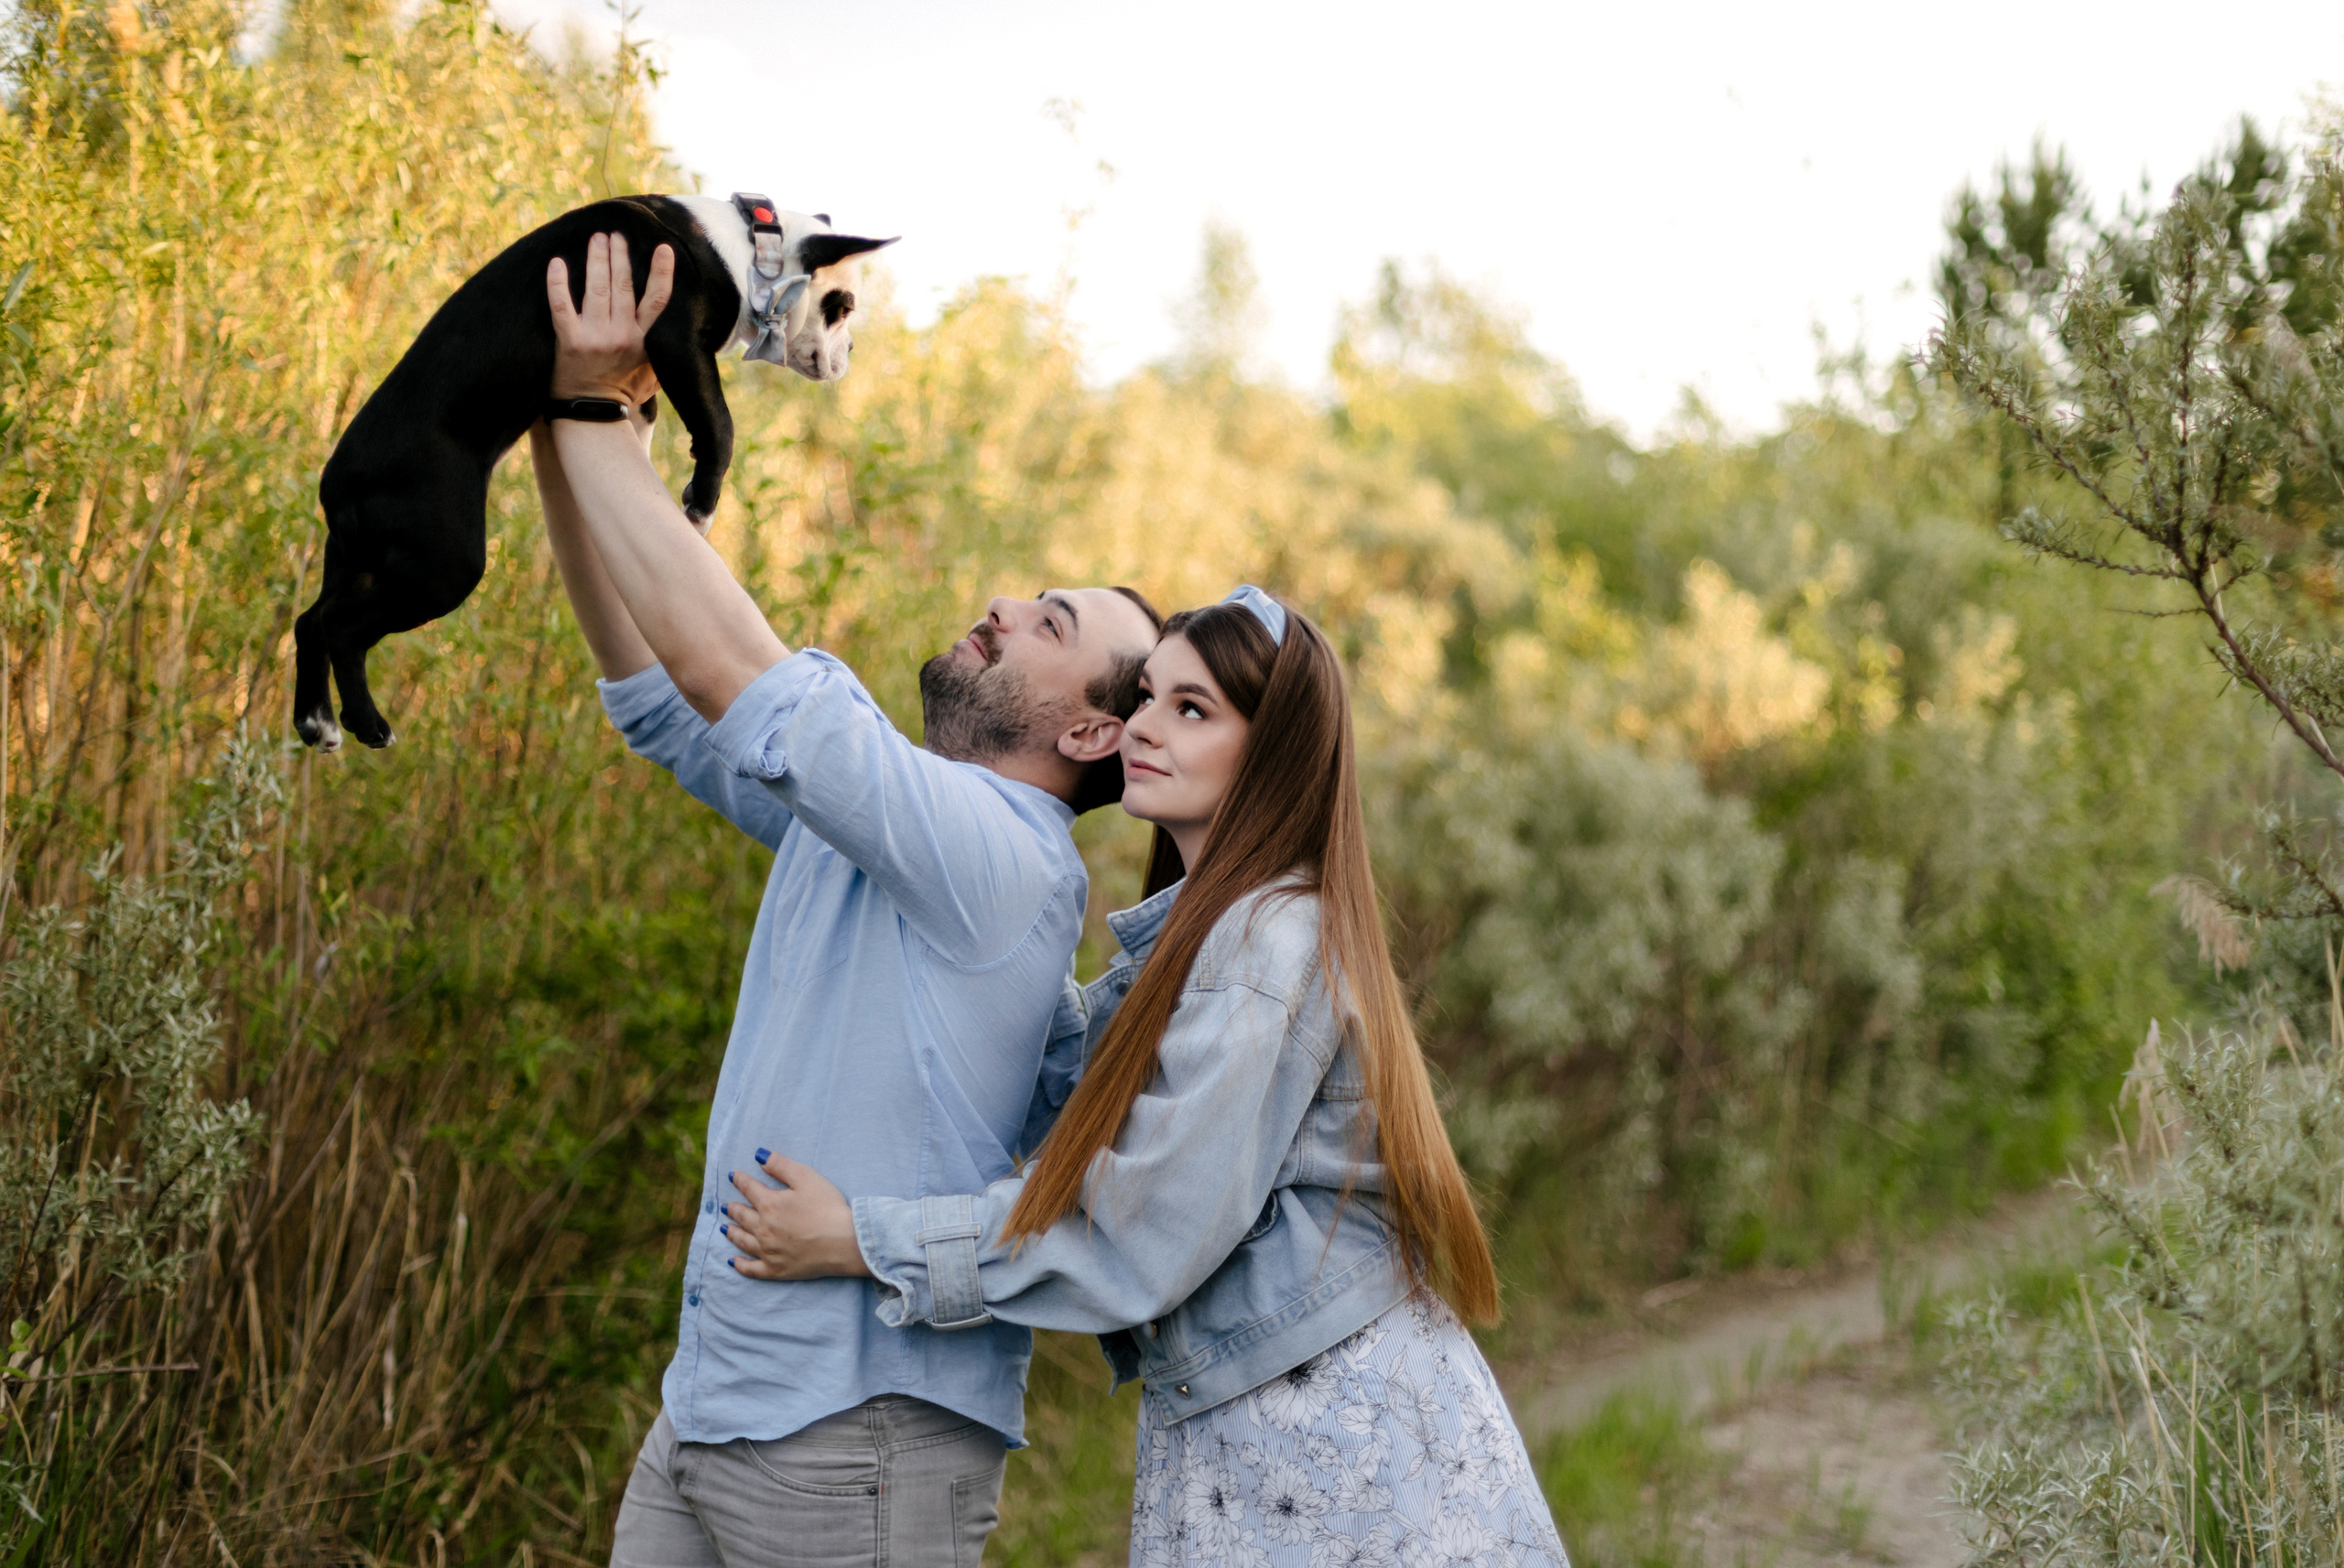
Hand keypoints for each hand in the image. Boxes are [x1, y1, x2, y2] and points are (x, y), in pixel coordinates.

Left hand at [547, 231, 672, 402]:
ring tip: (597, 238)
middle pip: (623, 286)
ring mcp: (594, 338)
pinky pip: (561, 305)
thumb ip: (663, 352)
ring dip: (597, 259)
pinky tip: (557, 262)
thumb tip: (685, 333)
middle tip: (617, 234)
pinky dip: (557, 282)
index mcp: (644, 342)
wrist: (591, 414)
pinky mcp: (569, 342)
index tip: (663, 248)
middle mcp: (621, 336)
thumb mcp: (654, 375)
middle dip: (620, 256)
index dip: (662, 273)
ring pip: (596, 289)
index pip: (656, 301)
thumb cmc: (623, 392)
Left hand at [723, 1152, 873, 1280]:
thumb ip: (780, 1165)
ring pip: (743, 1241)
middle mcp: (763, 1229)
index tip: (733, 1176)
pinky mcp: (776, 1270)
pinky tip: (733, 1261)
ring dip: (732, 1233)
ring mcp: (768, 1252)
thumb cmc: (828, 1207)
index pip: (749, 1189)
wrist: (845, 1242)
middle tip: (726, 1206)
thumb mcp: (806, 1177)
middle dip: (733, 1208)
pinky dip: (740, 1265)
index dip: (740, 1180)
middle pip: (742, 1216)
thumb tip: (759, 1155)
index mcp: (769, 1204)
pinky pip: (752, 1269)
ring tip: (725, 1228)